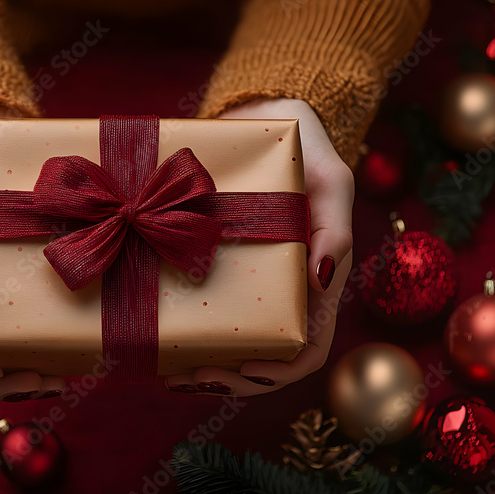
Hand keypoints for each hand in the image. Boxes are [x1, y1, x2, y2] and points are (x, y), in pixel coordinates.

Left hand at [164, 98, 353, 395]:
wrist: (263, 116)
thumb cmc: (305, 149)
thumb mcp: (330, 179)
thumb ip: (334, 226)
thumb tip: (322, 278)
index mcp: (317, 282)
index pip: (308, 347)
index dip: (278, 369)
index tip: (242, 366)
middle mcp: (284, 291)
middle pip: (263, 358)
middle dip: (226, 377)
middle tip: (185, 377)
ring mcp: (250, 281)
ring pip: (231, 344)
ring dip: (202, 366)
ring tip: (167, 369)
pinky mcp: (218, 264)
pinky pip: (205, 309)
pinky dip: (186, 332)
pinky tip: (160, 336)